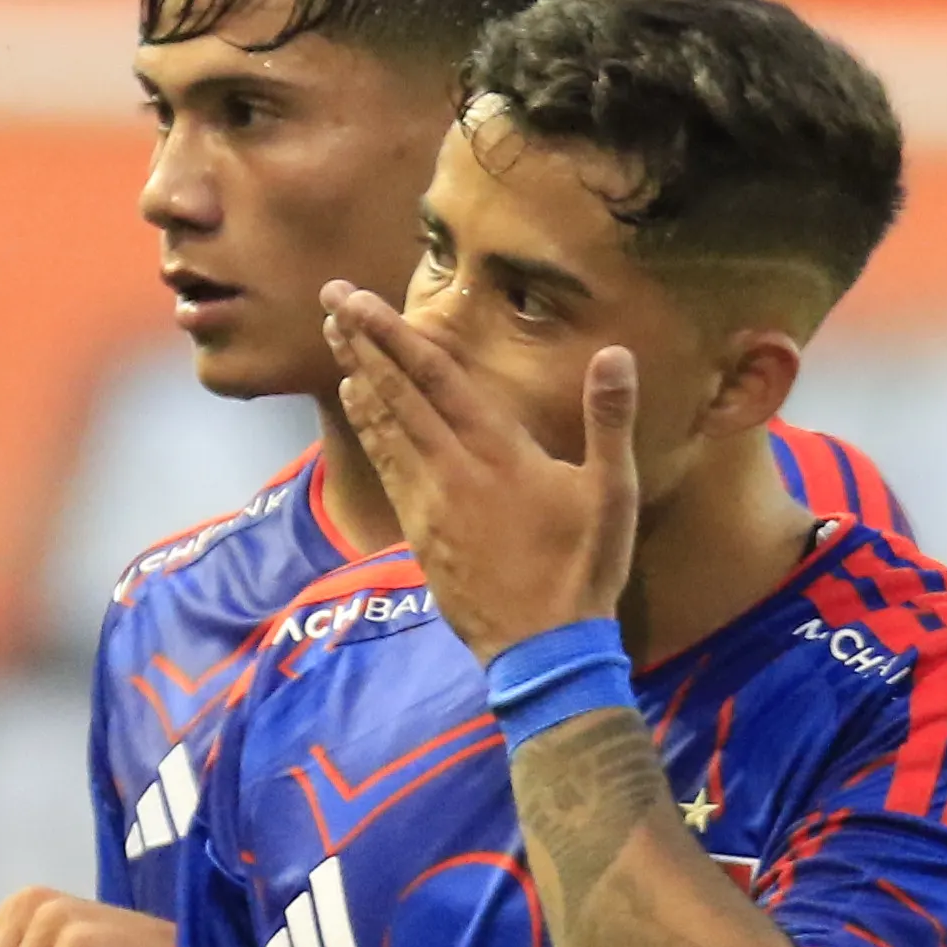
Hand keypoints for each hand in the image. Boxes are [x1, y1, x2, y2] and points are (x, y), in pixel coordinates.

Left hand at [323, 279, 636, 656]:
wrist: (542, 649)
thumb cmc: (583, 567)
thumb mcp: (612, 492)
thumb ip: (610, 419)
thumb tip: (616, 353)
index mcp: (497, 450)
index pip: (435, 377)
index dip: (394, 334)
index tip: (359, 300)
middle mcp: (452, 467)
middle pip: (396, 392)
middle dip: (361, 341)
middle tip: (330, 298)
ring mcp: (428, 500)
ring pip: (383, 425)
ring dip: (358, 376)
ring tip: (333, 337)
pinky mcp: (419, 530)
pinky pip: (385, 464)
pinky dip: (368, 426)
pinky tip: (357, 403)